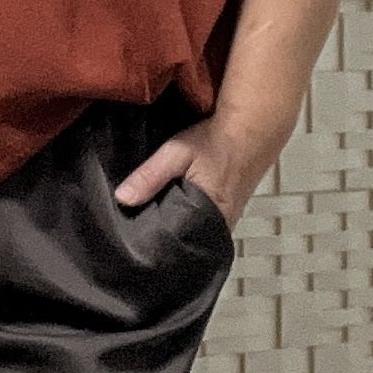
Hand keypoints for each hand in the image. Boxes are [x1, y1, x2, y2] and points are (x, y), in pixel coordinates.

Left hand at [111, 114, 269, 232]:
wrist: (250, 130)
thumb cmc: (216, 141)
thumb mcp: (176, 153)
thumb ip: (150, 176)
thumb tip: (123, 198)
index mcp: (209, 215)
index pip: (176, 243)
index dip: (154, 241)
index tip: (134, 239)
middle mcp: (221, 224)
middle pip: (185, 242)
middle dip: (164, 239)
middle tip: (140, 232)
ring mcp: (227, 221)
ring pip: (195, 236)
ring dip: (177, 231)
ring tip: (155, 225)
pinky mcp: (229, 214)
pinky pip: (204, 227)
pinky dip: (190, 222)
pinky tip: (176, 213)